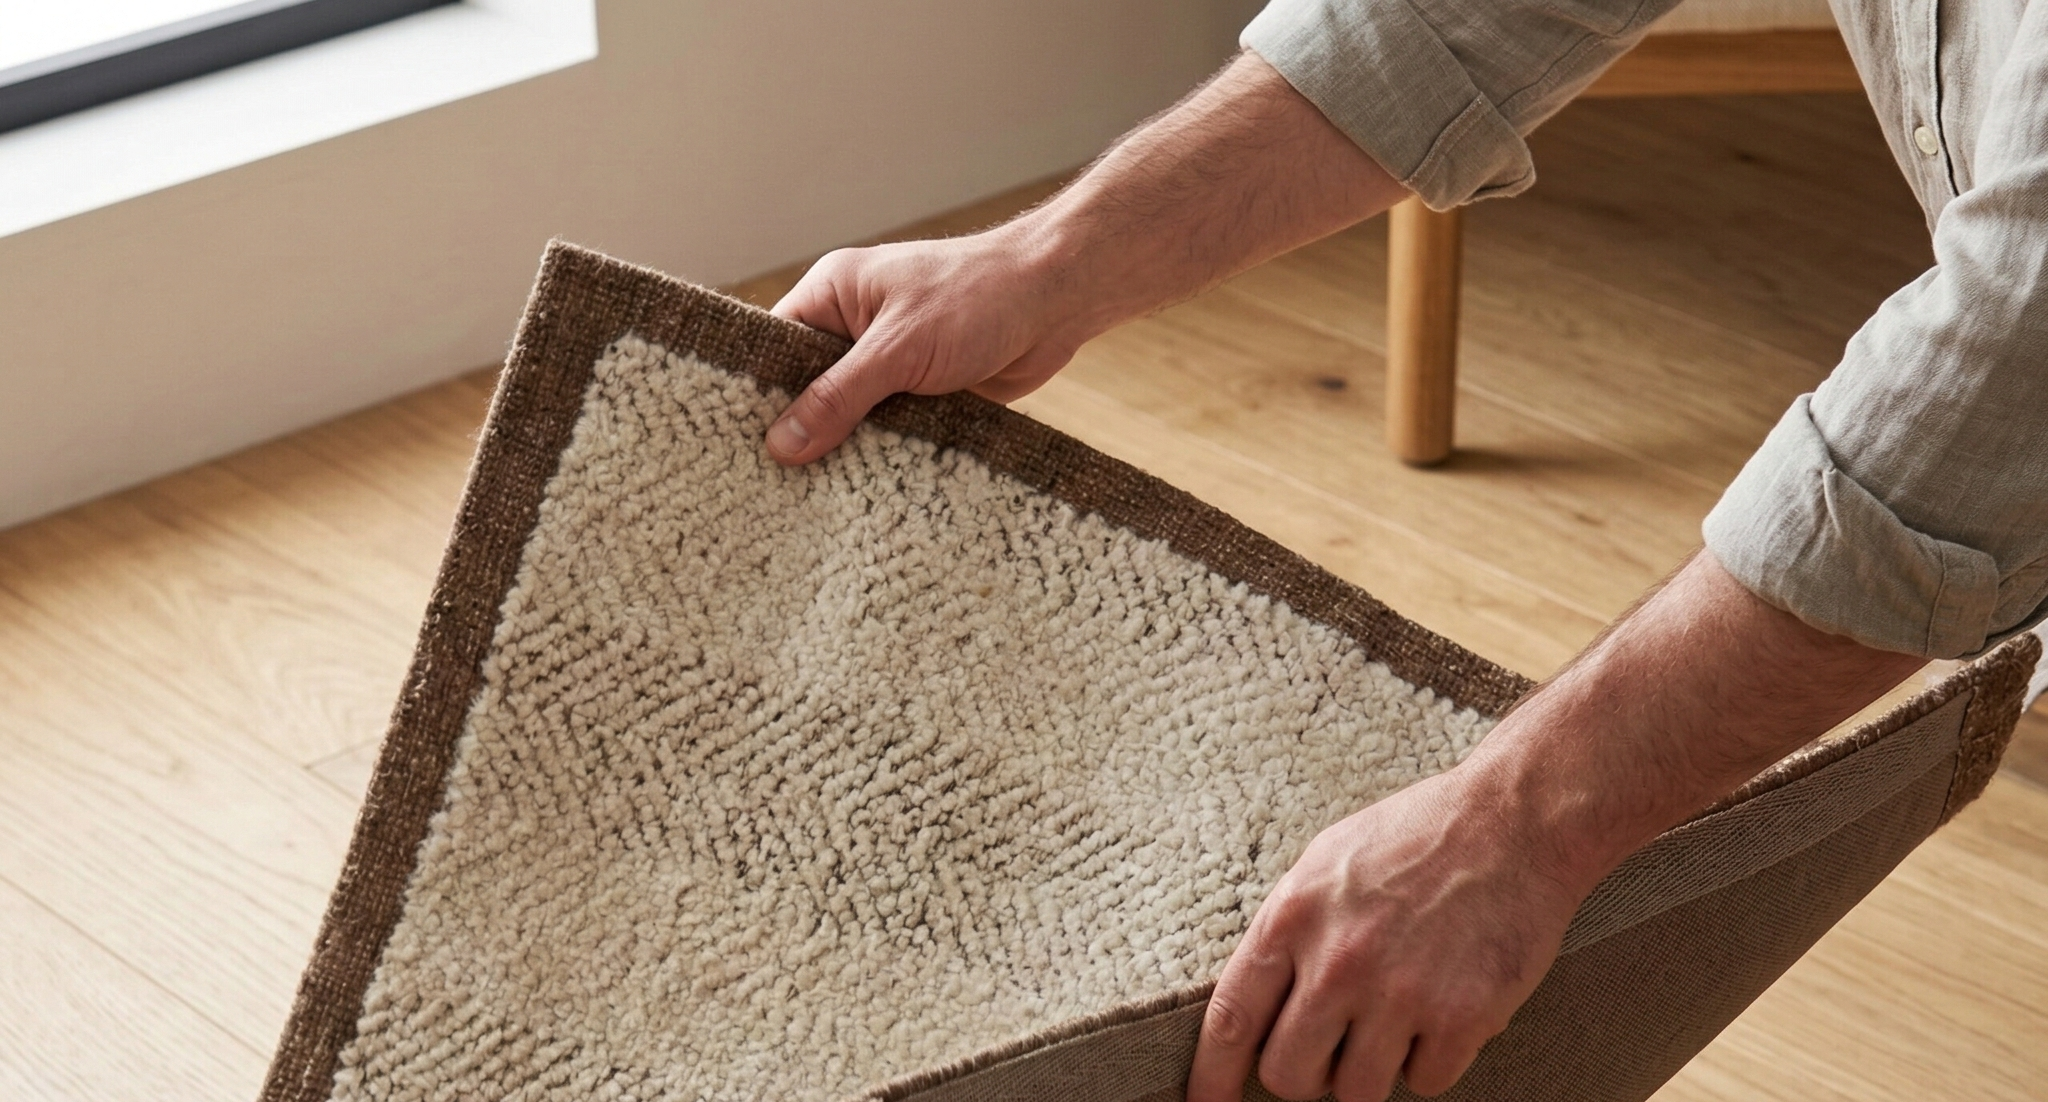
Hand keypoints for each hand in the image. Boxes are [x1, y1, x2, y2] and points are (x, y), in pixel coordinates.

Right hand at [766, 223, 1100, 463]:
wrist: (1059, 301)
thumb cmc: (979, 297)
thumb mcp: (899, 348)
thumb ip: (840, 396)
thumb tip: (782, 444)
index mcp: (833, 294)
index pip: (773, 349)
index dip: (754, 396)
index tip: (734, 448)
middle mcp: (854, 327)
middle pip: (808, 390)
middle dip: (799, 433)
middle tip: (768, 489)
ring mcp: (889, 362)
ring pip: (849, 417)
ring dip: (844, 450)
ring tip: (808, 504)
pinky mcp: (922, 392)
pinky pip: (888, 431)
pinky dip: (882, 455)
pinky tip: (863, 493)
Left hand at [1186, 768, 1584, 1101]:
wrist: (1515, 821)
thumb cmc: (1416, 836)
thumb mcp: (1326, 862)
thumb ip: (1289, 931)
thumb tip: (1257, 1005)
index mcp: (1294, 916)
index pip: (1232, 1020)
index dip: (1212, 1076)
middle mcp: (1340, 961)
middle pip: (1289, 1075)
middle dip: (1304, 1076)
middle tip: (1329, 1051)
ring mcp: (1401, 993)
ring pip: (1357, 1092)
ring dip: (1370, 1070)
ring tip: (1393, 1019)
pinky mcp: (1462, 1018)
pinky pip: (1426, 1082)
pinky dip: (1431, 1060)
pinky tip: (1442, 1011)